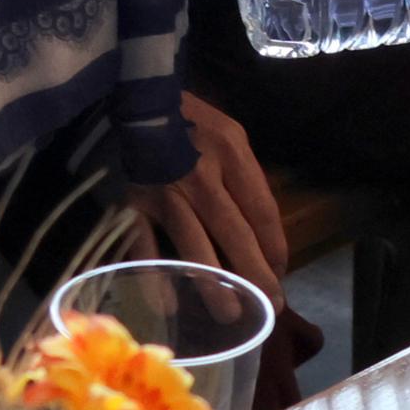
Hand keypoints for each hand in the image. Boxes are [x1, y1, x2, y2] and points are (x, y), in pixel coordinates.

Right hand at [132, 91, 288, 299]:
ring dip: (216, 287)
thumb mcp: (225, 131)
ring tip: (231, 313)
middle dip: (256, 275)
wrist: (128, 96)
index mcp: (230, 151)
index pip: (262, 210)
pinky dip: (157, 277)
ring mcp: (164, 191)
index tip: (280, 270)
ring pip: (195, 249)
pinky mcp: (131, 203)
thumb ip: (243, 174)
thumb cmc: (184, 118)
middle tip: (270, 305)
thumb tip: (262, 229)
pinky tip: (170, 302)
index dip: (275, 247)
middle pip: (236, 234)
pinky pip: (146, 248)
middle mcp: (200, 173)